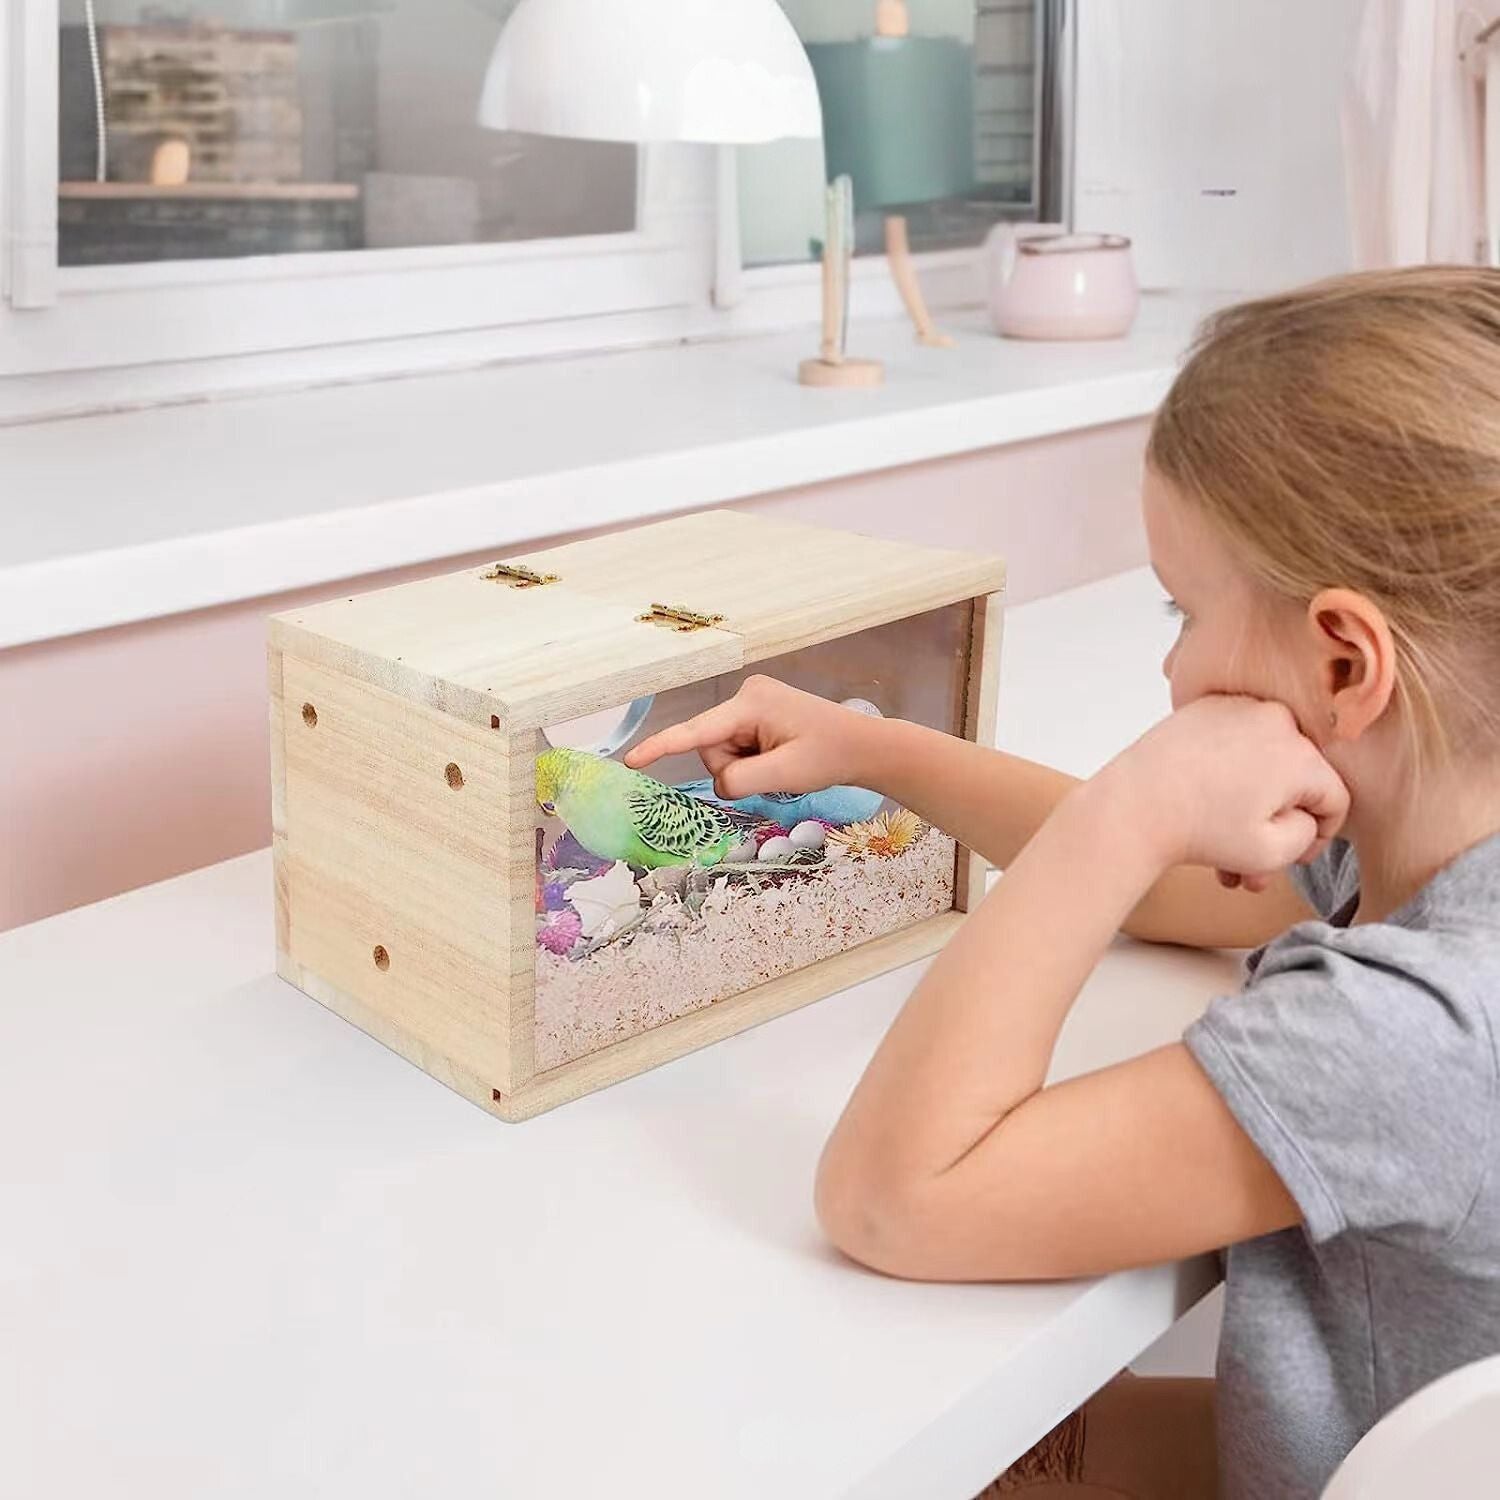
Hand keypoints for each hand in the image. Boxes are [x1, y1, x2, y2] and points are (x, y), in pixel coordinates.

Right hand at [623, 674, 879, 797]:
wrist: (862, 746)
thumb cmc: (829, 756)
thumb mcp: (785, 775)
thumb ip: (741, 780)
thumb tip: (719, 783)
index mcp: (750, 703)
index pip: (696, 732)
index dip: (661, 747)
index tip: (631, 761)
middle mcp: (745, 696)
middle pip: (710, 746)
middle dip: (733, 768)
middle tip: (772, 772)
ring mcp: (751, 703)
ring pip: (722, 751)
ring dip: (744, 767)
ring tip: (779, 764)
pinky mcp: (756, 714)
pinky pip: (736, 747)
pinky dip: (751, 761)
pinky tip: (777, 758)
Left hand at [1098, 695, 1349, 887]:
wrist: (1133, 804)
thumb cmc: (1199, 831)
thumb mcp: (1270, 853)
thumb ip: (1307, 835)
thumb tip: (1305, 815)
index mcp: (1302, 756)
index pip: (1334, 799)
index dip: (1319, 837)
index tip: (1292, 859)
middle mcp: (1277, 722)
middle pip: (1294, 782)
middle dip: (1274, 829)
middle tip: (1250, 868)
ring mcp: (1240, 709)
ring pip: (1262, 765)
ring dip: (1248, 808)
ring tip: (1222, 854)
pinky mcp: (1207, 707)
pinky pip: (1234, 744)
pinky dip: (1228, 775)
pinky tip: (1206, 809)